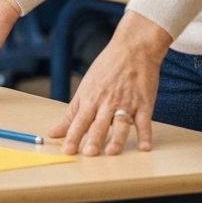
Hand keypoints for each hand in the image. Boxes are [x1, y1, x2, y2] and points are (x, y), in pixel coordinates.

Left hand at [50, 10, 170, 155]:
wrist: (133, 48)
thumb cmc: (107, 67)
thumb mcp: (86, 87)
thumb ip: (72, 112)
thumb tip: (55, 132)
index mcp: (91, 97)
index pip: (79, 120)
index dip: (73, 136)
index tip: (67, 151)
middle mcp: (108, 101)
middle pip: (99, 123)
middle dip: (93, 138)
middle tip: (88, 154)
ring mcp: (127, 102)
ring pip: (121, 124)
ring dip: (117, 138)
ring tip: (112, 152)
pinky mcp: (144, 103)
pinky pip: (145, 122)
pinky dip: (146, 135)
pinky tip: (144, 147)